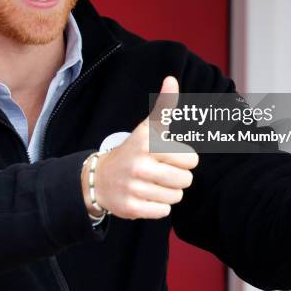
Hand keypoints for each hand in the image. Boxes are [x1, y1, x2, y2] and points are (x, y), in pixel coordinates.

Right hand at [81, 76, 197, 219]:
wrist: (99, 178)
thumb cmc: (133, 150)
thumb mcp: (147, 128)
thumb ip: (164, 106)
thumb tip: (172, 79)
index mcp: (148, 143)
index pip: (191, 159)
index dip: (183, 158)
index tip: (167, 156)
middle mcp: (140, 165)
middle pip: (186, 180)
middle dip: (177, 177)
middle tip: (159, 171)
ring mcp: (134, 188)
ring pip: (176, 197)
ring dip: (168, 192)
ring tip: (152, 183)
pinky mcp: (131, 208)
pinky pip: (163, 211)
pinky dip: (158, 206)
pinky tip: (145, 196)